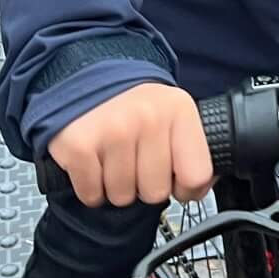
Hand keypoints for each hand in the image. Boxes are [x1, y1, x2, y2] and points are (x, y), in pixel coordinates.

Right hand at [48, 82, 212, 207]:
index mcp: (179, 110)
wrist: (89, 80)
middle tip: (134, 159)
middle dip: (143, 185)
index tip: (173, 178)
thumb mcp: (174, 115)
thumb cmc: (135, 107)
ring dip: (115, 187)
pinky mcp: (80, 145)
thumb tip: (198, 189)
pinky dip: (90, 188)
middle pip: (155, 193)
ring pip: (122, 197)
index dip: (184, 188)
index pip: (196, 176)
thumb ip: (193, 151)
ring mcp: (113, 130)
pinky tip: (93, 163)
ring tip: (112, 158)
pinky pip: (92, 195)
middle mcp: (148, 117)